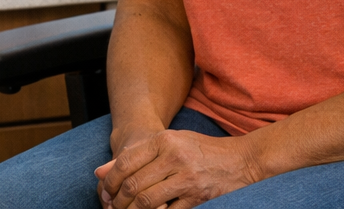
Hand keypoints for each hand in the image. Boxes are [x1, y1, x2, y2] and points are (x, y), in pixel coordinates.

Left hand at [94, 129, 262, 208]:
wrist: (242, 160)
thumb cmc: (202, 150)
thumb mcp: (171, 143)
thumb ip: (138, 155)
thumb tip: (101, 171)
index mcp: (164, 140)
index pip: (126, 162)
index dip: (110, 180)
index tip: (105, 191)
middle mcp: (174, 157)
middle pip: (133, 184)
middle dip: (117, 200)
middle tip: (112, 207)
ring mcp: (187, 178)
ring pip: (147, 201)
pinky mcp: (197, 197)